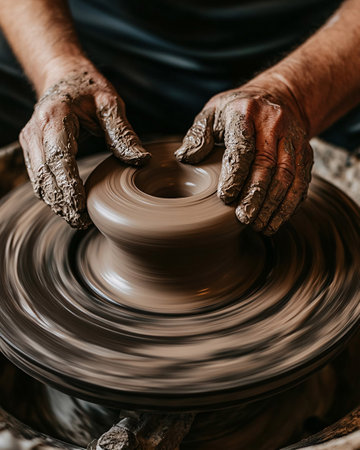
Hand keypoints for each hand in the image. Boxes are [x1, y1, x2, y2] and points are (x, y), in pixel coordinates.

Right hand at [20, 64, 149, 228]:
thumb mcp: (110, 104)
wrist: (64, 77)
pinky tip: (68, 208)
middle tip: (82, 223)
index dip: (68, 185)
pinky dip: (52, 196)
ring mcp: (30, 142)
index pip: (59, 158)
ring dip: (56, 203)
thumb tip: (141, 161)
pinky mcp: (32, 150)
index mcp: (54, 117)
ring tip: (78, 220)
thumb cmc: (88, 89)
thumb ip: (123, 133)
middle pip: (45, 175)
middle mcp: (35, 131)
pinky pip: (38, 179)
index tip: (81, 207)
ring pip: (39, 181)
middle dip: (62, 202)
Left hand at [175, 84, 312, 234]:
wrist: (277, 97)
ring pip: (288, 176)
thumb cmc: (236, 110)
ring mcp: (293, 138)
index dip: (235, 175)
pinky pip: (302, 181)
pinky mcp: (306, 152)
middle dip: (256, 196)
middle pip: (268, 165)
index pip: (243, 148)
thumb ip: (198, 135)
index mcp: (246, 113)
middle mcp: (274, 124)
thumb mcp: (212, 113)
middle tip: (244, 219)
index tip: (225, 198)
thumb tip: (185, 158)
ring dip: (275, 205)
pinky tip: (278, 220)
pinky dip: (291, 203)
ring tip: (261, 226)